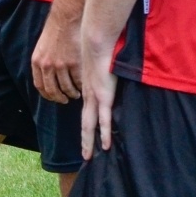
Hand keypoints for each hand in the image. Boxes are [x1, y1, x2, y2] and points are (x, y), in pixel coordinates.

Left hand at [31, 12, 82, 103]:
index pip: (40, 86)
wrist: (66, 19)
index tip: (54, 97)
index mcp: (37, 62)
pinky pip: (77, 81)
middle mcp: (47, 65)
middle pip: (52, 90)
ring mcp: (61, 65)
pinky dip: (80, 86)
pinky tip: (83, 86)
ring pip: (66, 88)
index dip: (47, 94)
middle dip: (59, 98)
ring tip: (76, 94)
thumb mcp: (42, 47)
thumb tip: (48, 78)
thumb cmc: (55, 31)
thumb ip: (43, 62)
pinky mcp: (74, 63)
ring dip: (72, 93)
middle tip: (66, 100)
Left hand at [80, 34, 117, 160]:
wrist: (96, 40)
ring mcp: (95, 97)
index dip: (87, 126)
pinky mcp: (104, 96)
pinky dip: (105, 133)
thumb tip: (110, 74)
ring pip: (91, 125)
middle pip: (85, 123)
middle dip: (85, 140)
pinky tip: (106, 145)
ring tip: (89, 156)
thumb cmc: (102, 49)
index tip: (88, 137)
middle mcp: (89, 96)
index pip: (87, 112)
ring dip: (89, 142)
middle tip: (85, 156)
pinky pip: (105, 119)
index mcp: (89, 89)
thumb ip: (105, 73)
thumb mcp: (102, 65)